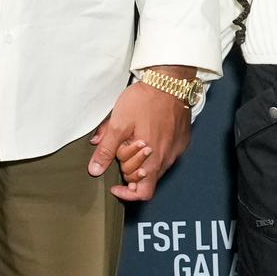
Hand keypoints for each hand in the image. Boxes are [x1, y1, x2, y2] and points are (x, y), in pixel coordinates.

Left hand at [90, 77, 194, 202]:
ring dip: (142, 163)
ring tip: (132, 143)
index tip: (116, 186)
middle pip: (147, 180)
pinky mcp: (181, 140)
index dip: (126, 193)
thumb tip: (95, 170)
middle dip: (131, 173)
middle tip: (121, 153)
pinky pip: (167, 155)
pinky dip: (154, 152)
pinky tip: (146, 136)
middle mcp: (167, 159)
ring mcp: (176, 150)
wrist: (170, 82)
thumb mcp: (118, 124)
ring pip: (157, 168)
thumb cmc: (144, 101)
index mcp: (152, 160)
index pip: (142, 192)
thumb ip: (106, 150)